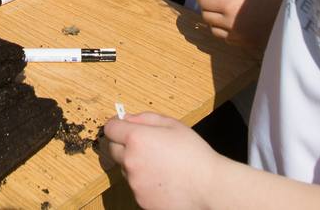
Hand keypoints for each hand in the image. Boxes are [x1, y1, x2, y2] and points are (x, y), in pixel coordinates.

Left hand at [103, 112, 217, 209]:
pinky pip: (136, 187)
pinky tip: (162, 180)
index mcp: (136, 139)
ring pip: (125, 169)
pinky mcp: (141, 201)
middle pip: (113, 150)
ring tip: (159, 166)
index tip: (124, 127)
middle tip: (144, 147)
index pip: (110, 129)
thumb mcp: (172, 124)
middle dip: (123, 145)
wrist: (209, 187)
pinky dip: (144, 183)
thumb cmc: (193, 153)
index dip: (117, 126)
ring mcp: (134, 184)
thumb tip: (126, 118)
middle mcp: (130, 161)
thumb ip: (145, 118)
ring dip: (134, 165)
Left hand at [196, 0, 287, 50]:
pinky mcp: (248, 45)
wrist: (297, 13)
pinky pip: (228, 39)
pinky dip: (225, 30)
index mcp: (229, 6)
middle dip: (206, 5)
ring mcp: (239, 37)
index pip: (203, 3)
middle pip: (206, 18)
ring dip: (214, 19)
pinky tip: (234, 21)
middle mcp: (230, 24)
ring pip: (215, 31)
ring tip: (223, 9)